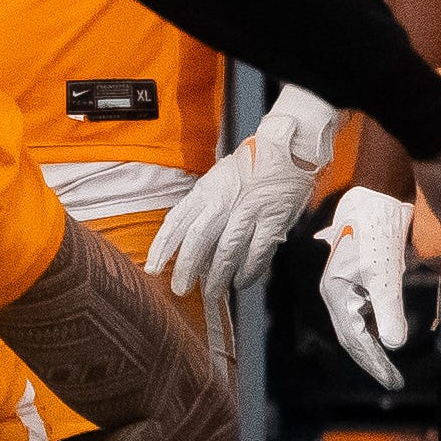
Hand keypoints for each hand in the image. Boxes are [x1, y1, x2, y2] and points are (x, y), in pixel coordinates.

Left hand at [148, 86, 339, 309]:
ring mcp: (249, 210)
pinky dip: (247, 271)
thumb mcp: (217, 180)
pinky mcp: (273, 220)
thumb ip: (203, 207)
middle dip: (187, 268)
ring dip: (217, 276)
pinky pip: (257, 252)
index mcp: (206, 190)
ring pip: (227, 250)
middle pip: (199, 239)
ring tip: (209, 292)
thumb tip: (191, 243)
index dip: (162, 247)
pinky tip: (240, 282)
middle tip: (179, 288)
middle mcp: (224, 200)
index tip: (152, 267)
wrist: (288, 147)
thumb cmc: (250, 167)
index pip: (177, 221)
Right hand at [318, 185, 415, 390]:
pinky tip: (386, 329)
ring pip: (358, 322)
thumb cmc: (377, 230)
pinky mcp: (360, 273)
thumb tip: (395, 345)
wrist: (378, 193)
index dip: (375, 362)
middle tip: (394, 380)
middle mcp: (336, 291)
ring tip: (389, 362)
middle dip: (373, 359)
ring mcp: (347, 282)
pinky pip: (364, 308)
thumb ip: (389, 309)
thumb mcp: (385, 272)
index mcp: (335, 293)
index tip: (393, 381)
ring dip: (373, 343)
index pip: (355, 339)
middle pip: (352, 335)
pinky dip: (375, 323)